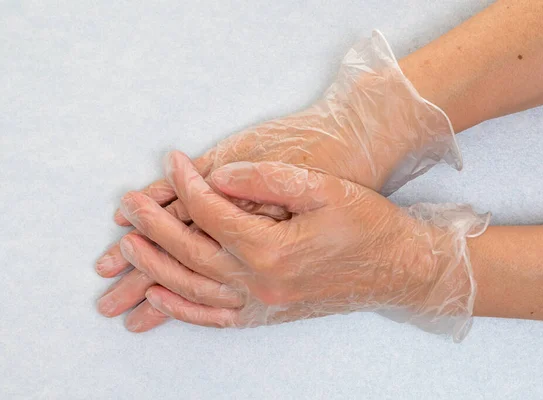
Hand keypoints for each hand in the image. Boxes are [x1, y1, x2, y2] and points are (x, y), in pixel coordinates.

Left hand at [114, 151, 486, 339]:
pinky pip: (213, 318)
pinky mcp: (268, 314)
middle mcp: (260, 282)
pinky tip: (161, 299)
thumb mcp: (324, 189)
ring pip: (192, 289)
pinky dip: (182, 309)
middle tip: (128, 205)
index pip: (210, 212)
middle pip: (189, 252)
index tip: (172, 161)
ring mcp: (262, 304)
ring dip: (155, 267)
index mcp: (271, 249)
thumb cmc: (368, 225)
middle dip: (153, 226)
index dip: (186, 183)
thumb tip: (216, 176)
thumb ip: (265, 179)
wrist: (398, 269)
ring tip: (127, 247)